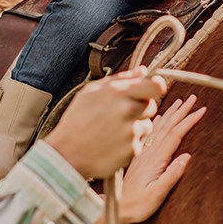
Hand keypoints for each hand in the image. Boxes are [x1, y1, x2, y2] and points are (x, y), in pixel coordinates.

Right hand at [43, 67, 161, 179]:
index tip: (152, 90)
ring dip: (135, 127)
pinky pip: (139, 142)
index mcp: (117, 92)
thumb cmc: (77, 120)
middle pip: (152, 105)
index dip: (156, 87)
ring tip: (113, 130)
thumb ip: (120, 79)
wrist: (66, 153)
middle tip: (122, 114)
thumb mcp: (91, 92)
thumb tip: (143, 70)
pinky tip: (112, 143)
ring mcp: (130, 131)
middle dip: (141, 108)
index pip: (156, 86)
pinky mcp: (132, 150)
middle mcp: (127, 110)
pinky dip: (129, 143)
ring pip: (147, 125)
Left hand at [119, 94, 205, 223]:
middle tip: (194, 98)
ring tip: (180, 101)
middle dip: (182, 110)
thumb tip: (187, 157)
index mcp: (156, 159)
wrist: (115, 208)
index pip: (176, 134)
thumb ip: (172, 175)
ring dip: (171, 113)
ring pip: (159, 126)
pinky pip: (150, 132)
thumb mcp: (157, 195)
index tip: (202, 109)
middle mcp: (149, 152)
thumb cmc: (137, 205)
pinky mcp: (139, 156)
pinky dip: (157, 121)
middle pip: (168, 126)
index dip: (189, 120)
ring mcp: (143, 152)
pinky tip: (159, 115)